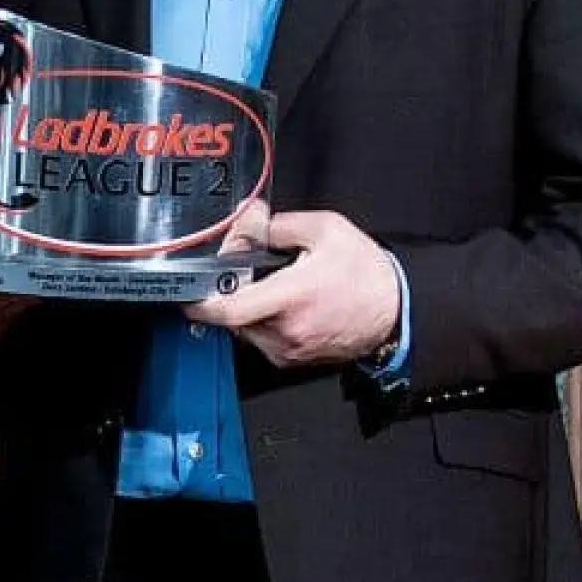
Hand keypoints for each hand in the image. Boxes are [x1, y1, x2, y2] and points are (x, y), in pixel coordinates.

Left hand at [186, 208, 400, 367]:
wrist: (395, 310)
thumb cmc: (365, 273)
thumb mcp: (325, 231)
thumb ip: (280, 226)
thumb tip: (249, 221)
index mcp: (291, 297)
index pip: (231, 310)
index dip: (201, 303)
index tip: (186, 295)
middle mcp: (286, 330)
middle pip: (233, 317)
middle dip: (230, 295)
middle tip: (244, 275)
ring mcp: (289, 350)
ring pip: (246, 330)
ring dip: (247, 310)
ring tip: (273, 288)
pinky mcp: (294, 360)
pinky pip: (262, 341)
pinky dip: (262, 323)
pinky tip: (283, 305)